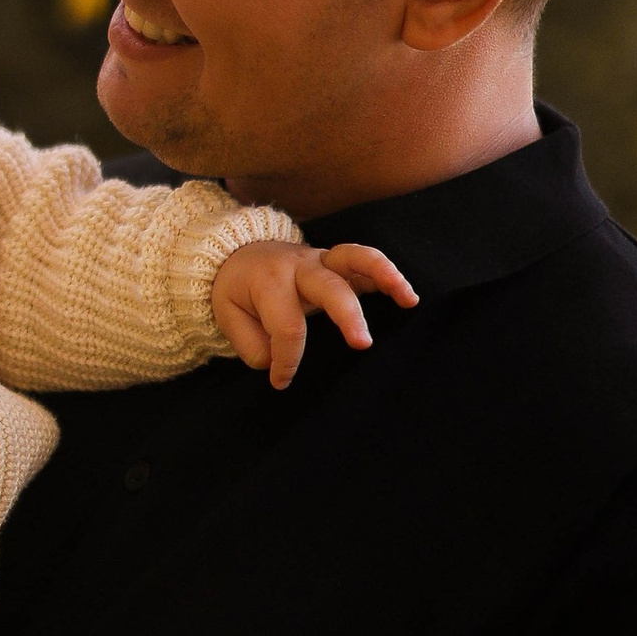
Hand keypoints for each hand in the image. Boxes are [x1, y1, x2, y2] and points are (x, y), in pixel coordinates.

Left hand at [213, 240, 416, 392]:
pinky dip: (388, 274)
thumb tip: (279, 361)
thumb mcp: (228, 317)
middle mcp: (299, 266)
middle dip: (347, 316)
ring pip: (355, 258)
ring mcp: (321, 260)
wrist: (236, 255)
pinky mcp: (337, 262)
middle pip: (328, 287)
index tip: (281, 381)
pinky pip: (365, 261)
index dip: (287, 360)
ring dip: (384, 276)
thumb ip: (252, 345)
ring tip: (408, 298)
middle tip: (363, 345)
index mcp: (268, 282)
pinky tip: (408, 296)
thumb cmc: (237, 291)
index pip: (286, 327)